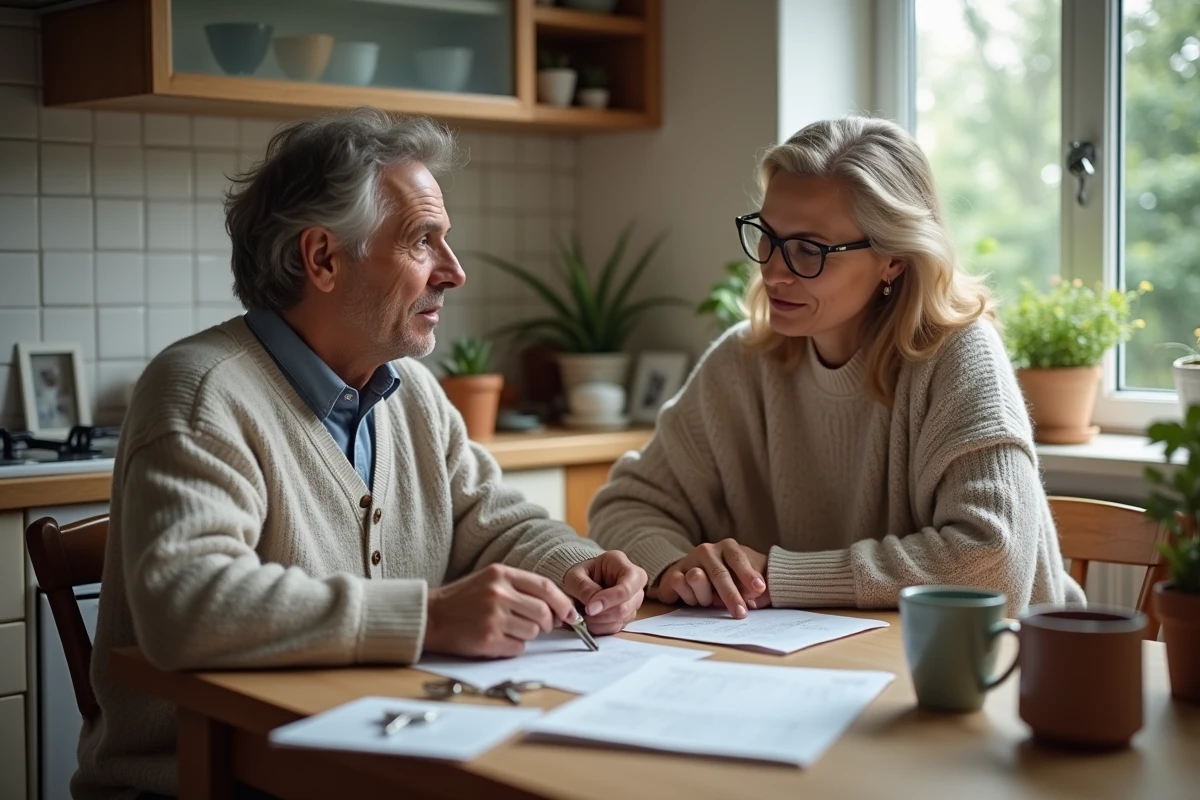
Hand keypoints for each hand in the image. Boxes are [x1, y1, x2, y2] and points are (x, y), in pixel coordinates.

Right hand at [424, 563, 578, 657]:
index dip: (562, 603)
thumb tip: (558, 608)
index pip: (545, 587)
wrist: (429, 617)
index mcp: (501, 574)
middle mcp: (498, 593)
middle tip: (538, 626)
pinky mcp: (487, 639)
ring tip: (506, 629)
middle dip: (546, 623)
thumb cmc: (462, 600)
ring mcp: (493, 617)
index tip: (571, 614)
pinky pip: (518, 648)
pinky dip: (513, 647)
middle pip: (543, 612)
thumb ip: (520, 588)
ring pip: (532, 632)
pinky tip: (497, 640)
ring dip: (526, 635)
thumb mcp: (490, 581)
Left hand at [563, 551, 647, 634]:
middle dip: (603, 614)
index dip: (610, 599)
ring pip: (623, 619)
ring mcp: (634, 600)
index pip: (626, 586)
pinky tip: (591, 620)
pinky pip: (618, 627)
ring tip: (586, 615)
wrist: (583, 583)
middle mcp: (634, 582)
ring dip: (600, 622)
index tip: (590, 608)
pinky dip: (602, 627)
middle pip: (626, 606)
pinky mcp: (629, 615)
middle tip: (585, 613)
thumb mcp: (574, 576)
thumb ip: (583, 588)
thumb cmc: (581, 575)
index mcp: (621, 564)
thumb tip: (593, 607)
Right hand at [656, 540, 768, 618]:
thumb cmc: (728, 578)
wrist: (696, 575)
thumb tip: (756, 592)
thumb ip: (752, 585)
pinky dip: (688, 596)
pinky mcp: (674, 571)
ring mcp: (689, 559)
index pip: (738, 559)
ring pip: (696, 578)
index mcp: (728, 547)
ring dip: (705, 596)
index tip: (759, 588)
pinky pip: (678, 583)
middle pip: (719, 574)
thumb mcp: (744, 579)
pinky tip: (693, 599)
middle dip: (730, 595)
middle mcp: (707, 550)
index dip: (748, 574)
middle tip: (740, 613)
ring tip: (709, 601)